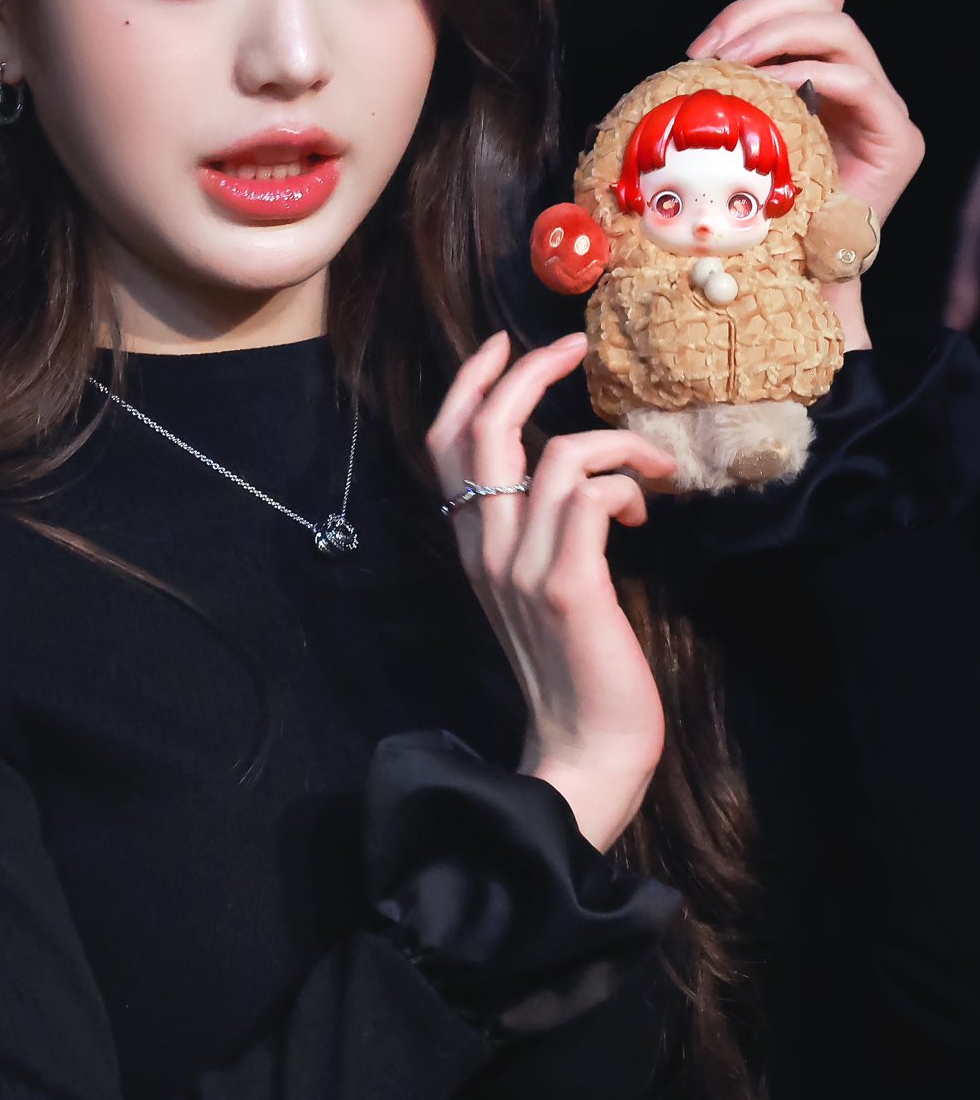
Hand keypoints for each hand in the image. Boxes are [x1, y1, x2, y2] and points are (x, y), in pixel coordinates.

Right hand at [426, 330, 678, 851]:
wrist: (586, 752)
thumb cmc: (578, 671)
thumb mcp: (538, 590)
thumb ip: (539, 534)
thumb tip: (575, 476)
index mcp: (474, 547)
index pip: (446, 444)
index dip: (471, 384)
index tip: (509, 347)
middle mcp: (485, 550)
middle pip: (485, 430)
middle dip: (529, 372)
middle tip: (572, 347)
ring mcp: (522, 567)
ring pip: (553, 455)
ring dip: (616, 441)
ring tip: (652, 467)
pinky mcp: (568, 585)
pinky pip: (592, 495)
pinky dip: (627, 485)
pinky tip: (648, 515)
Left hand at [685, 0, 925, 229]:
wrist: (786, 278)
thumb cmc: (751, 207)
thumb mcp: (727, 126)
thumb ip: (726, 79)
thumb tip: (704, 42)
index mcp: (819, 60)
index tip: (717, 31)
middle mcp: (856, 74)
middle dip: (752, 13)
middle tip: (705, 53)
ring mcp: (881, 105)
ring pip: (840, 29)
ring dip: (772, 37)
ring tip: (728, 66)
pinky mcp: (898, 138)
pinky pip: (858, 81)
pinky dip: (807, 75)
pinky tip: (767, 91)